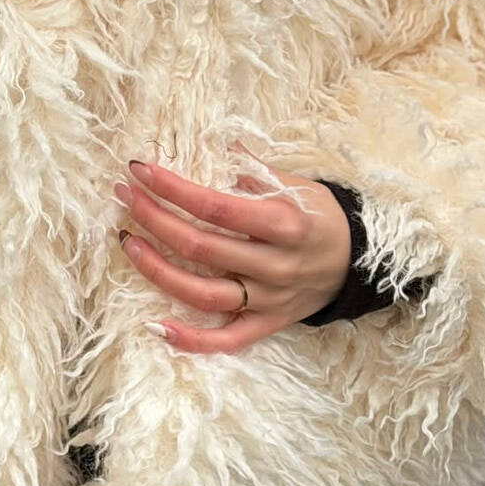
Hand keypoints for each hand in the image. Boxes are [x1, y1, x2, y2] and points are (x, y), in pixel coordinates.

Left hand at [112, 156, 350, 354]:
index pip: (215, 207)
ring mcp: (269, 299)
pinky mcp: (267, 324)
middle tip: (126, 197)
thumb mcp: (298, 185)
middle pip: (200, 247)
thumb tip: (219, 146)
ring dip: (157, 270)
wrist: (358, 262)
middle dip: (154, 219)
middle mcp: (274, 266)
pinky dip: (191, 339)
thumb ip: (255, 170)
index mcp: (283, 225)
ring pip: (202, 293)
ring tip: (128, 242)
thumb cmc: (321, 217)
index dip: (173, 189)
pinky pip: (225, 339)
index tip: (141, 171)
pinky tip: (156, 326)